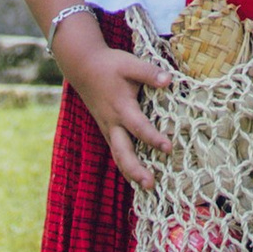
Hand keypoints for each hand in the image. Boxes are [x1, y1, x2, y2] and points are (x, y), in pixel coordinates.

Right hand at [65, 34, 175, 187]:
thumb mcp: (130, 64)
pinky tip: (135, 175)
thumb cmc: (109, 65)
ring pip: (117, 156)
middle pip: (123, 152)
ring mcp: (108, 128)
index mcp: (121, 107)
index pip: (139, 127)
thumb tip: (169, 80)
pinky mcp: (107, 130)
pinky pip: (115, 151)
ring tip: (146, 187)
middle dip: (136, 170)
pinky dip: (124, 165)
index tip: (168, 147)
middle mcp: (113, 122)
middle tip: (151, 184)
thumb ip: (149, 73)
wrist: (83, 66)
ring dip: (130, 172)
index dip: (153, 138)